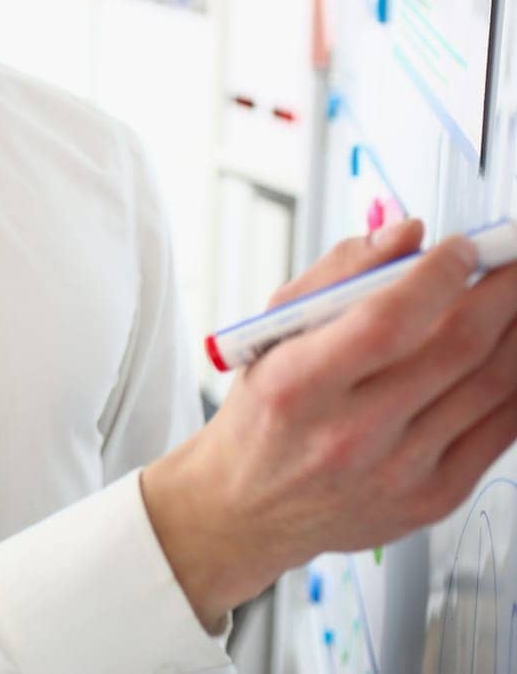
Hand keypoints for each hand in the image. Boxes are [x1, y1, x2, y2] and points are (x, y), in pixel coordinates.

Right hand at [142, 218, 516, 629]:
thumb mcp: (273, 331)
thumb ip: (339, 273)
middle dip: (502, 292)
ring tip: (516, 302)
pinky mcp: (433, 497)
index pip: (386, 320)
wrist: (249, 506)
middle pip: (454, 348)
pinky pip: (501, 430)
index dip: (438, 275)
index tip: (462, 248)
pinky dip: (516, 383)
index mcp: (298, 385)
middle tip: (513, 262)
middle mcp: (349, 433)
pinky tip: (510, 352)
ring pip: (490, 385)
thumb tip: (408, 233)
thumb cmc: (264, 413)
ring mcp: (398, 470)